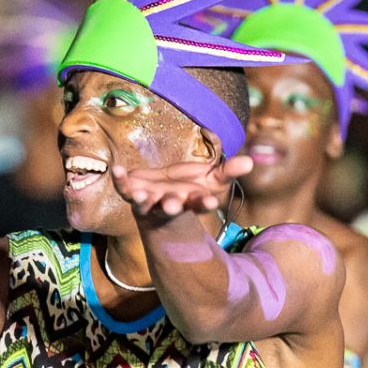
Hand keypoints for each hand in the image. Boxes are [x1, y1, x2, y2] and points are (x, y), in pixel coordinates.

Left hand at [111, 156, 251, 217]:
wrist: (163, 196)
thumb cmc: (192, 188)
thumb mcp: (213, 179)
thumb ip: (229, 171)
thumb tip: (250, 162)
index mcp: (192, 201)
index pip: (200, 203)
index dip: (204, 203)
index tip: (211, 202)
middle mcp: (170, 204)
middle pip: (172, 206)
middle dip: (172, 205)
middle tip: (172, 205)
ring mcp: (150, 201)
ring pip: (145, 203)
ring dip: (143, 200)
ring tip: (142, 194)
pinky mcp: (133, 193)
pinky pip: (124, 188)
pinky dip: (120, 180)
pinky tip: (117, 170)